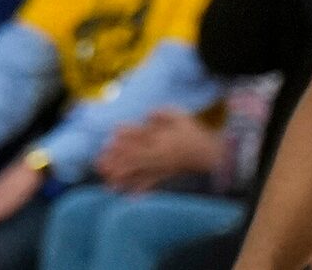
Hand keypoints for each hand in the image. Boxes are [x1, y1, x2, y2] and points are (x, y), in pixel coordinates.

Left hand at [95, 108, 221, 192]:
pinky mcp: (166, 175)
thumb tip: (147, 115)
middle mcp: (159, 154)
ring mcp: (162, 167)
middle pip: (135, 158)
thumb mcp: (179, 116)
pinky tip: (130, 197)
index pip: (139, 138)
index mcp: (161, 139)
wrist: (211, 154)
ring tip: (109, 184)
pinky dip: (141, 190)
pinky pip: (152, 183)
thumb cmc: (193, 133)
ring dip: (124, 178)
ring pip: (140, 172)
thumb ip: (161, 114)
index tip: (110, 141)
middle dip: (117, 163)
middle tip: (100, 166)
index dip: (125, 139)